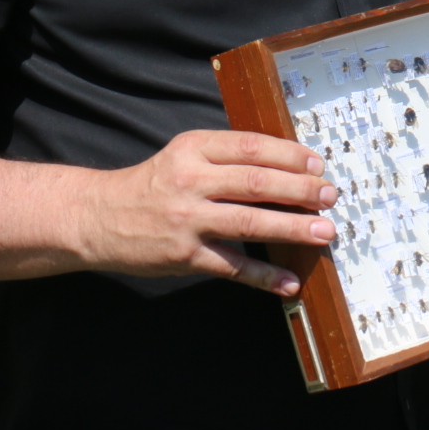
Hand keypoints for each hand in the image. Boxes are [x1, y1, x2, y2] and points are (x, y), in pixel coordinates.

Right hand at [85, 130, 336, 296]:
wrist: (98, 217)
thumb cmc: (152, 185)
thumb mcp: (182, 156)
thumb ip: (224, 157)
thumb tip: (285, 166)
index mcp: (193, 149)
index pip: (250, 147)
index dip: (288, 155)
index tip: (316, 163)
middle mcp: (190, 181)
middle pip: (255, 182)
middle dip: (300, 189)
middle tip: (330, 195)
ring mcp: (187, 220)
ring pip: (249, 222)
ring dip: (292, 228)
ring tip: (324, 232)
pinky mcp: (184, 256)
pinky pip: (232, 267)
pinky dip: (264, 276)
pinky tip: (290, 282)